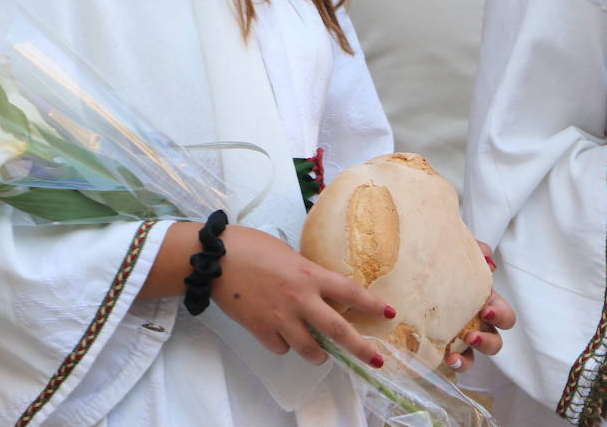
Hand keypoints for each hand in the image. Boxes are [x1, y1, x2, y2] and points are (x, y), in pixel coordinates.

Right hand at [214, 226, 392, 368]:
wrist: (216, 259)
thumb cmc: (252, 247)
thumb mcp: (289, 255)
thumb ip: (306, 275)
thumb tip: (317, 289)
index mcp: (310, 275)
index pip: (351, 292)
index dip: (373, 304)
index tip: (391, 313)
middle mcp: (300, 299)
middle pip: (338, 330)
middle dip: (360, 348)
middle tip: (375, 360)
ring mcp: (280, 317)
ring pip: (310, 349)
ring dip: (319, 356)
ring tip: (321, 356)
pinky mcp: (260, 329)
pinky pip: (281, 348)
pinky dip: (284, 345)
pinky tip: (280, 335)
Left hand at [444, 242, 515, 372]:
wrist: (411, 262)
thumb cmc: (441, 256)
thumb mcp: (460, 247)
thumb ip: (478, 249)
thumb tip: (488, 261)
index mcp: (484, 301)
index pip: (504, 316)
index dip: (500, 316)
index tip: (485, 310)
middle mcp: (475, 322)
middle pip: (495, 341)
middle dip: (488, 341)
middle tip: (471, 334)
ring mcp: (458, 337)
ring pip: (474, 357)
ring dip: (468, 358)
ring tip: (453, 355)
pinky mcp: (439, 345)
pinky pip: (451, 361)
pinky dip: (453, 364)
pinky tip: (443, 359)